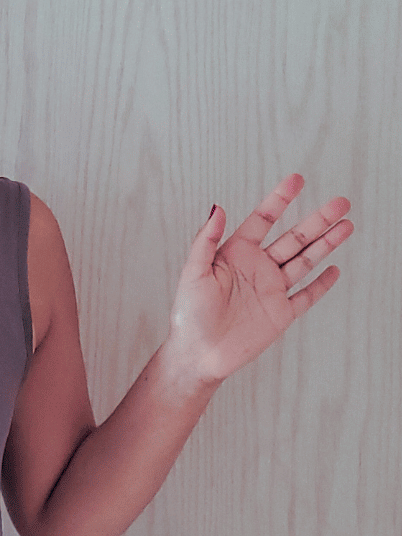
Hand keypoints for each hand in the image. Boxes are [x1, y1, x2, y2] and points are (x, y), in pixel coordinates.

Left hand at [166, 174, 353, 385]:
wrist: (198, 355)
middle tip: (340, 203)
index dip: (279, 199)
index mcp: (235, 254)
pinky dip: (321, 284)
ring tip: (347, 225)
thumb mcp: (193, 273)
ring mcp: (271, 290)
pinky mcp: (280, 314)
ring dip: (326, 244)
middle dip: (317, 220)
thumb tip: (217, 207)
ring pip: (305, 261)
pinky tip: (334, 269)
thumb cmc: (189, 316)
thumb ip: (206, 240)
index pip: (263, 219)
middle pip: (294, 238)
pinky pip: (306, 296)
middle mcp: (256, 268)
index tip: (297, 179)